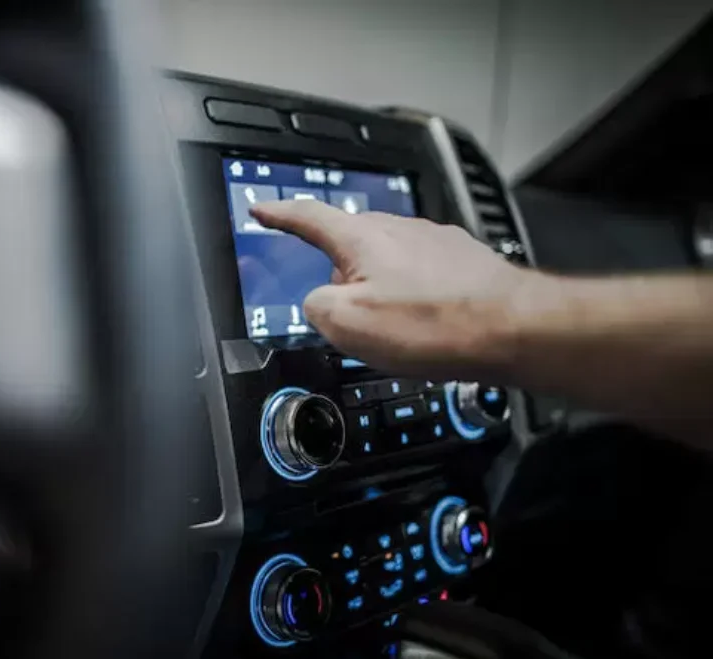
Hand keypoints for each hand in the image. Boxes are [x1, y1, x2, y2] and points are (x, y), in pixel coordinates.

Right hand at [249, 200, 543, 378]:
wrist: (514, 329)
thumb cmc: (436, 325)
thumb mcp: (347, 325)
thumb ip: (316, 307)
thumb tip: (321, 303)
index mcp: (362, 238)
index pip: (308, 217)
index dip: (279, 214)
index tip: (263, 209)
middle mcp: (399, 229)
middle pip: (350, 248)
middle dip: (344, 280)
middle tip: (353, 318)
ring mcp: (433, 242)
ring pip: (388, 264)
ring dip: (385, 293)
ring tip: (402, 331)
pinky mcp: (462, 261)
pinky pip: (422, 276)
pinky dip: (417, 299)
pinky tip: (429, 325)